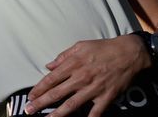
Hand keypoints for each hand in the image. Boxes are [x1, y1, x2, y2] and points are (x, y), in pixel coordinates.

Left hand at [25, 35, 150, 116]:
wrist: (129, 53)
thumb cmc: (103, 48)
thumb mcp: (80, 46)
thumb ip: (63, 57)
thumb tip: (49, 66)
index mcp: (73, 65)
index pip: (51, 79)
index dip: (39, 89)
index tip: (30, 96)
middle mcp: (81, 78)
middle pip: (57, 93)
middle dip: (41, 103)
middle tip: (29, 111)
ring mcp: (93, 89)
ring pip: (71, 105)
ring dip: (57, 114)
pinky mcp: (106, 97)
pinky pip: (95, 112)